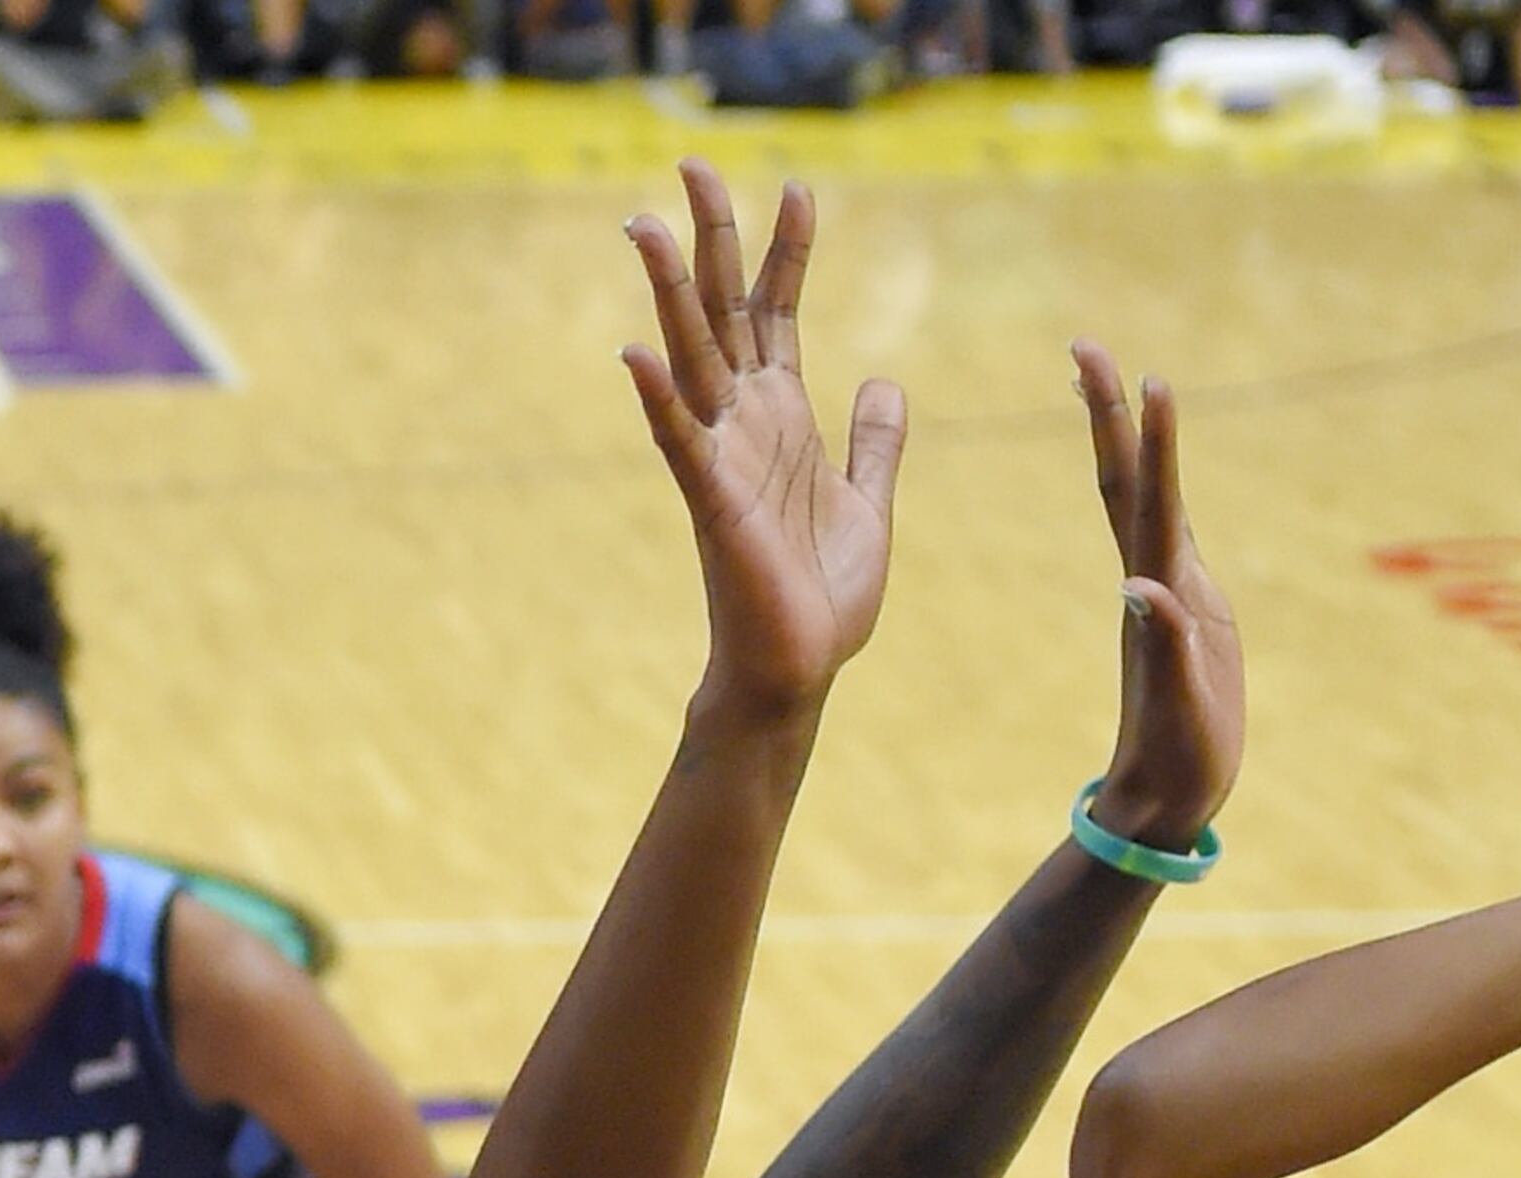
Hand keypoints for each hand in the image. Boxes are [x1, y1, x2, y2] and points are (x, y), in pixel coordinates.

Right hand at [621, 161, 909, 726]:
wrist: (799, 671)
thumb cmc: (822, 597)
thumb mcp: (871, 503)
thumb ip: (877, 442)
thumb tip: (886, 379)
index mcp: (783, 417)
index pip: (778, 312)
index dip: (788, 250)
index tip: (798, 185)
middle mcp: (745, 424)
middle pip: (723, 311)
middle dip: (711, 237)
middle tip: (693, 163)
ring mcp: (722, 459)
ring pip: (690, 357)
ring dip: (666, 292)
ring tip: (640, 225)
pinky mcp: (714, 505)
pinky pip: (680, 443)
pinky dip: (658, 400)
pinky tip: (633, 353)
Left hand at [1073, 343, 1240, 848]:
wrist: (1162, 797)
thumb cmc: (1173, 756)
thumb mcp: (1175, 704)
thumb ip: (1165, 645)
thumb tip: (1141, 587)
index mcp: (1153, 590)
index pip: (1143, 498)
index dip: (1143, 438)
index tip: (1136, 376)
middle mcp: (1154, 577)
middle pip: (1129, 480)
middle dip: (1112, 412)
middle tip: (1087, 344)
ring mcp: (1168, 590)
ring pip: (1148, 498)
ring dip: (1134, 438)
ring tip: (1125, 380)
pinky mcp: (1186, 611)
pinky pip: (1171, 533)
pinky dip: (1163, 488)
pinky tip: (1154, 460)